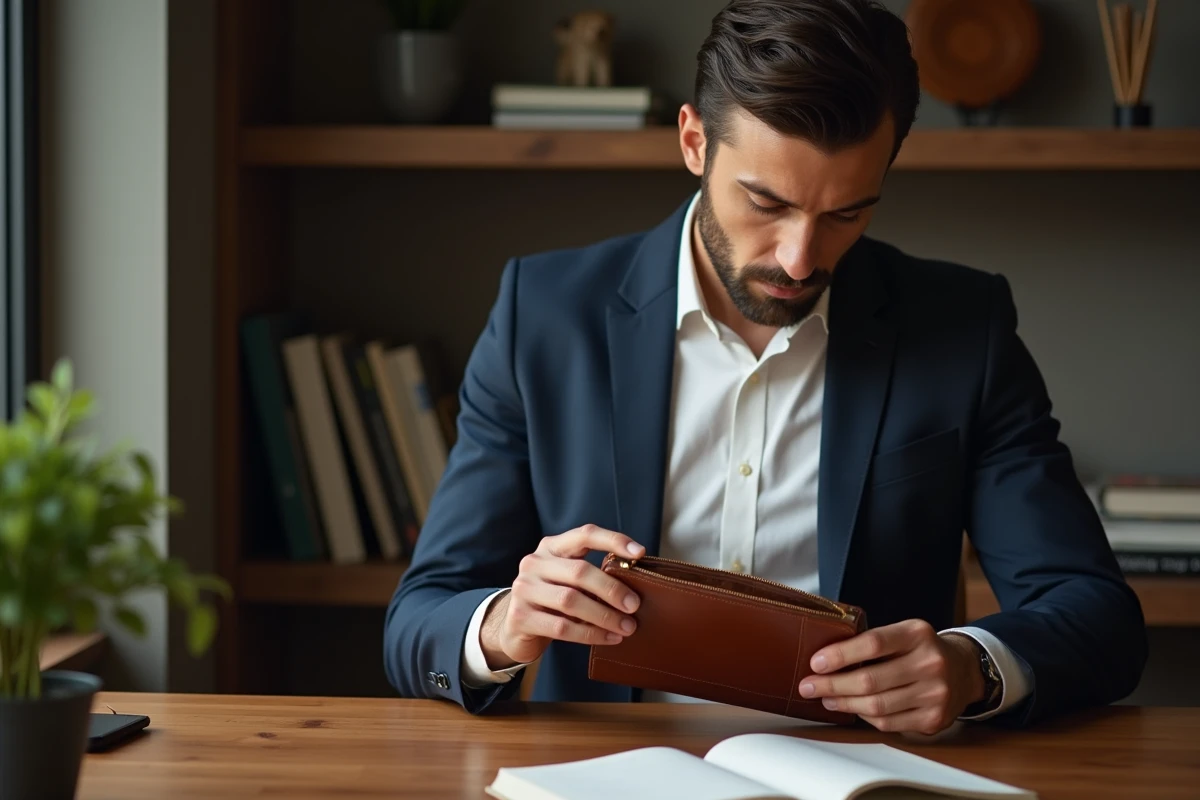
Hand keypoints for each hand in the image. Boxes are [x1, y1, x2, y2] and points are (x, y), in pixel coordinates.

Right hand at [480, 525, 643, 668]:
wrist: (515, 628)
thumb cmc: (553, 600)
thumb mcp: (567, 580)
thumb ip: (591, 575)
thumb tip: (636, 585)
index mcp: (551, 547)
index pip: (584, 534)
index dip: (613, 540)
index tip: (639, 552)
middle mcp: (534, 563)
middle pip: (579, 571)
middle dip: (612, 589)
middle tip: (634, 605)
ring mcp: (524, 589)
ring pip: (571, 601)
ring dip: (604, 615)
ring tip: (627, 627)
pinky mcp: (520, 617)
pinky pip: (562, 627)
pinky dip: (590, 634)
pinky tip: (610, 638)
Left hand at [798, 620, 986, 734]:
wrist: (964, 670)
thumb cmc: (921, 649)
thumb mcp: (903, 633)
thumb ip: (872, 642)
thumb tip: (824, 658)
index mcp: (918, 634)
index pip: (873, 643)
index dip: (840, 655)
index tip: (815, 663)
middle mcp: (930, 663)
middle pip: (870, 680)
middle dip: (832, 685)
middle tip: (808, 686)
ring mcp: (935, 694)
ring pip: (877, 706)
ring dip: (844, 703)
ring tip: (826, 698)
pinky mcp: (934, 719)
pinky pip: (888, 723)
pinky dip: (865, 717)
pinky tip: (852, 708)